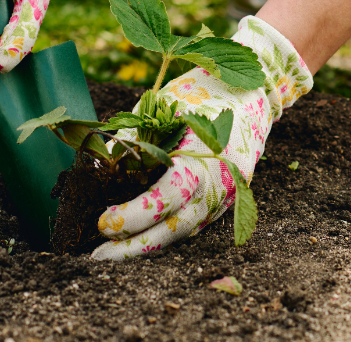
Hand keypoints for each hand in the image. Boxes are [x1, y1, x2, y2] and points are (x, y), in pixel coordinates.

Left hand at [91, 17, 312, 259]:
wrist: (252, 95)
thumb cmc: (202, 96)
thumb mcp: (164, 111)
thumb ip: (135, 142)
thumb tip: (99, 169)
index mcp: (202, 159)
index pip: (166, 198)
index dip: (133, 214)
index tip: (103, 221)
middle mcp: (217, 184)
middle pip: (174, 229)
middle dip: (134, 247)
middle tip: (98, 255)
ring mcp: (224, 196)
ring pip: (183, 233)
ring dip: (146, 247)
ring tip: (111, 253)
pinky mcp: (224, 201)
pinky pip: (191, 224)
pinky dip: (164, 234)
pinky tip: (138, 239)